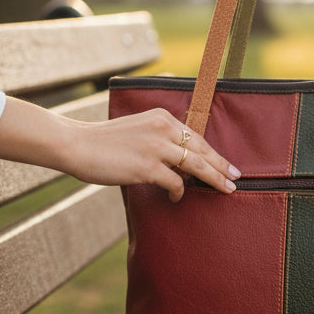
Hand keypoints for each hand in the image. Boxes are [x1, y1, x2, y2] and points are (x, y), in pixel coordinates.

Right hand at [67, 108, 239, 201]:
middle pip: (201, 150)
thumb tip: (180, 160)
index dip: (214, 154)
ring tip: (224, 190)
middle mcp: (163, 128)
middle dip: (221, 167)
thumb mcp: (138, 128)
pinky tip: (177, 196)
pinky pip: (175, 182)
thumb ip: (159, 137)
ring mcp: (156, 147)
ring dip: (212, 180)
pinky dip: (179, 192)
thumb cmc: (105, 141)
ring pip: (195, 165)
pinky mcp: (147, 166)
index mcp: (162, 117)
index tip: (228, 165)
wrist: (77, 144)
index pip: (195, 137)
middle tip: (236, 179)